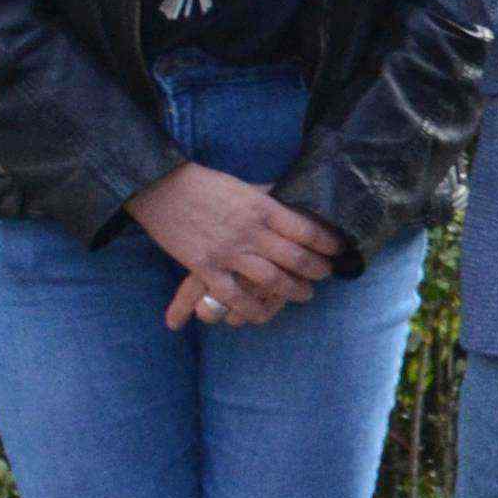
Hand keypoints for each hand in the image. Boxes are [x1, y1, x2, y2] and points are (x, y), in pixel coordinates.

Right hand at [126, 162, 343, 329]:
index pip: (307, 230)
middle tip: (324, 274)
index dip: (328, 243)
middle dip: (316, 270)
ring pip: (272, 280)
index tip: (338, 249)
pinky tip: (264, 314)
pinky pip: (235, 297)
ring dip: (294, 291)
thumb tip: (291, 201)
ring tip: (305, 294)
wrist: (160, 187)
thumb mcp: (244, 186)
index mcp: (263, 207)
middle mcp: (251, 231)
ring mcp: (229, 251)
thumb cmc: (203, 183)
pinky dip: (252, 309)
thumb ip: (267, 201)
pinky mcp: (206, 267)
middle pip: (296, 258)